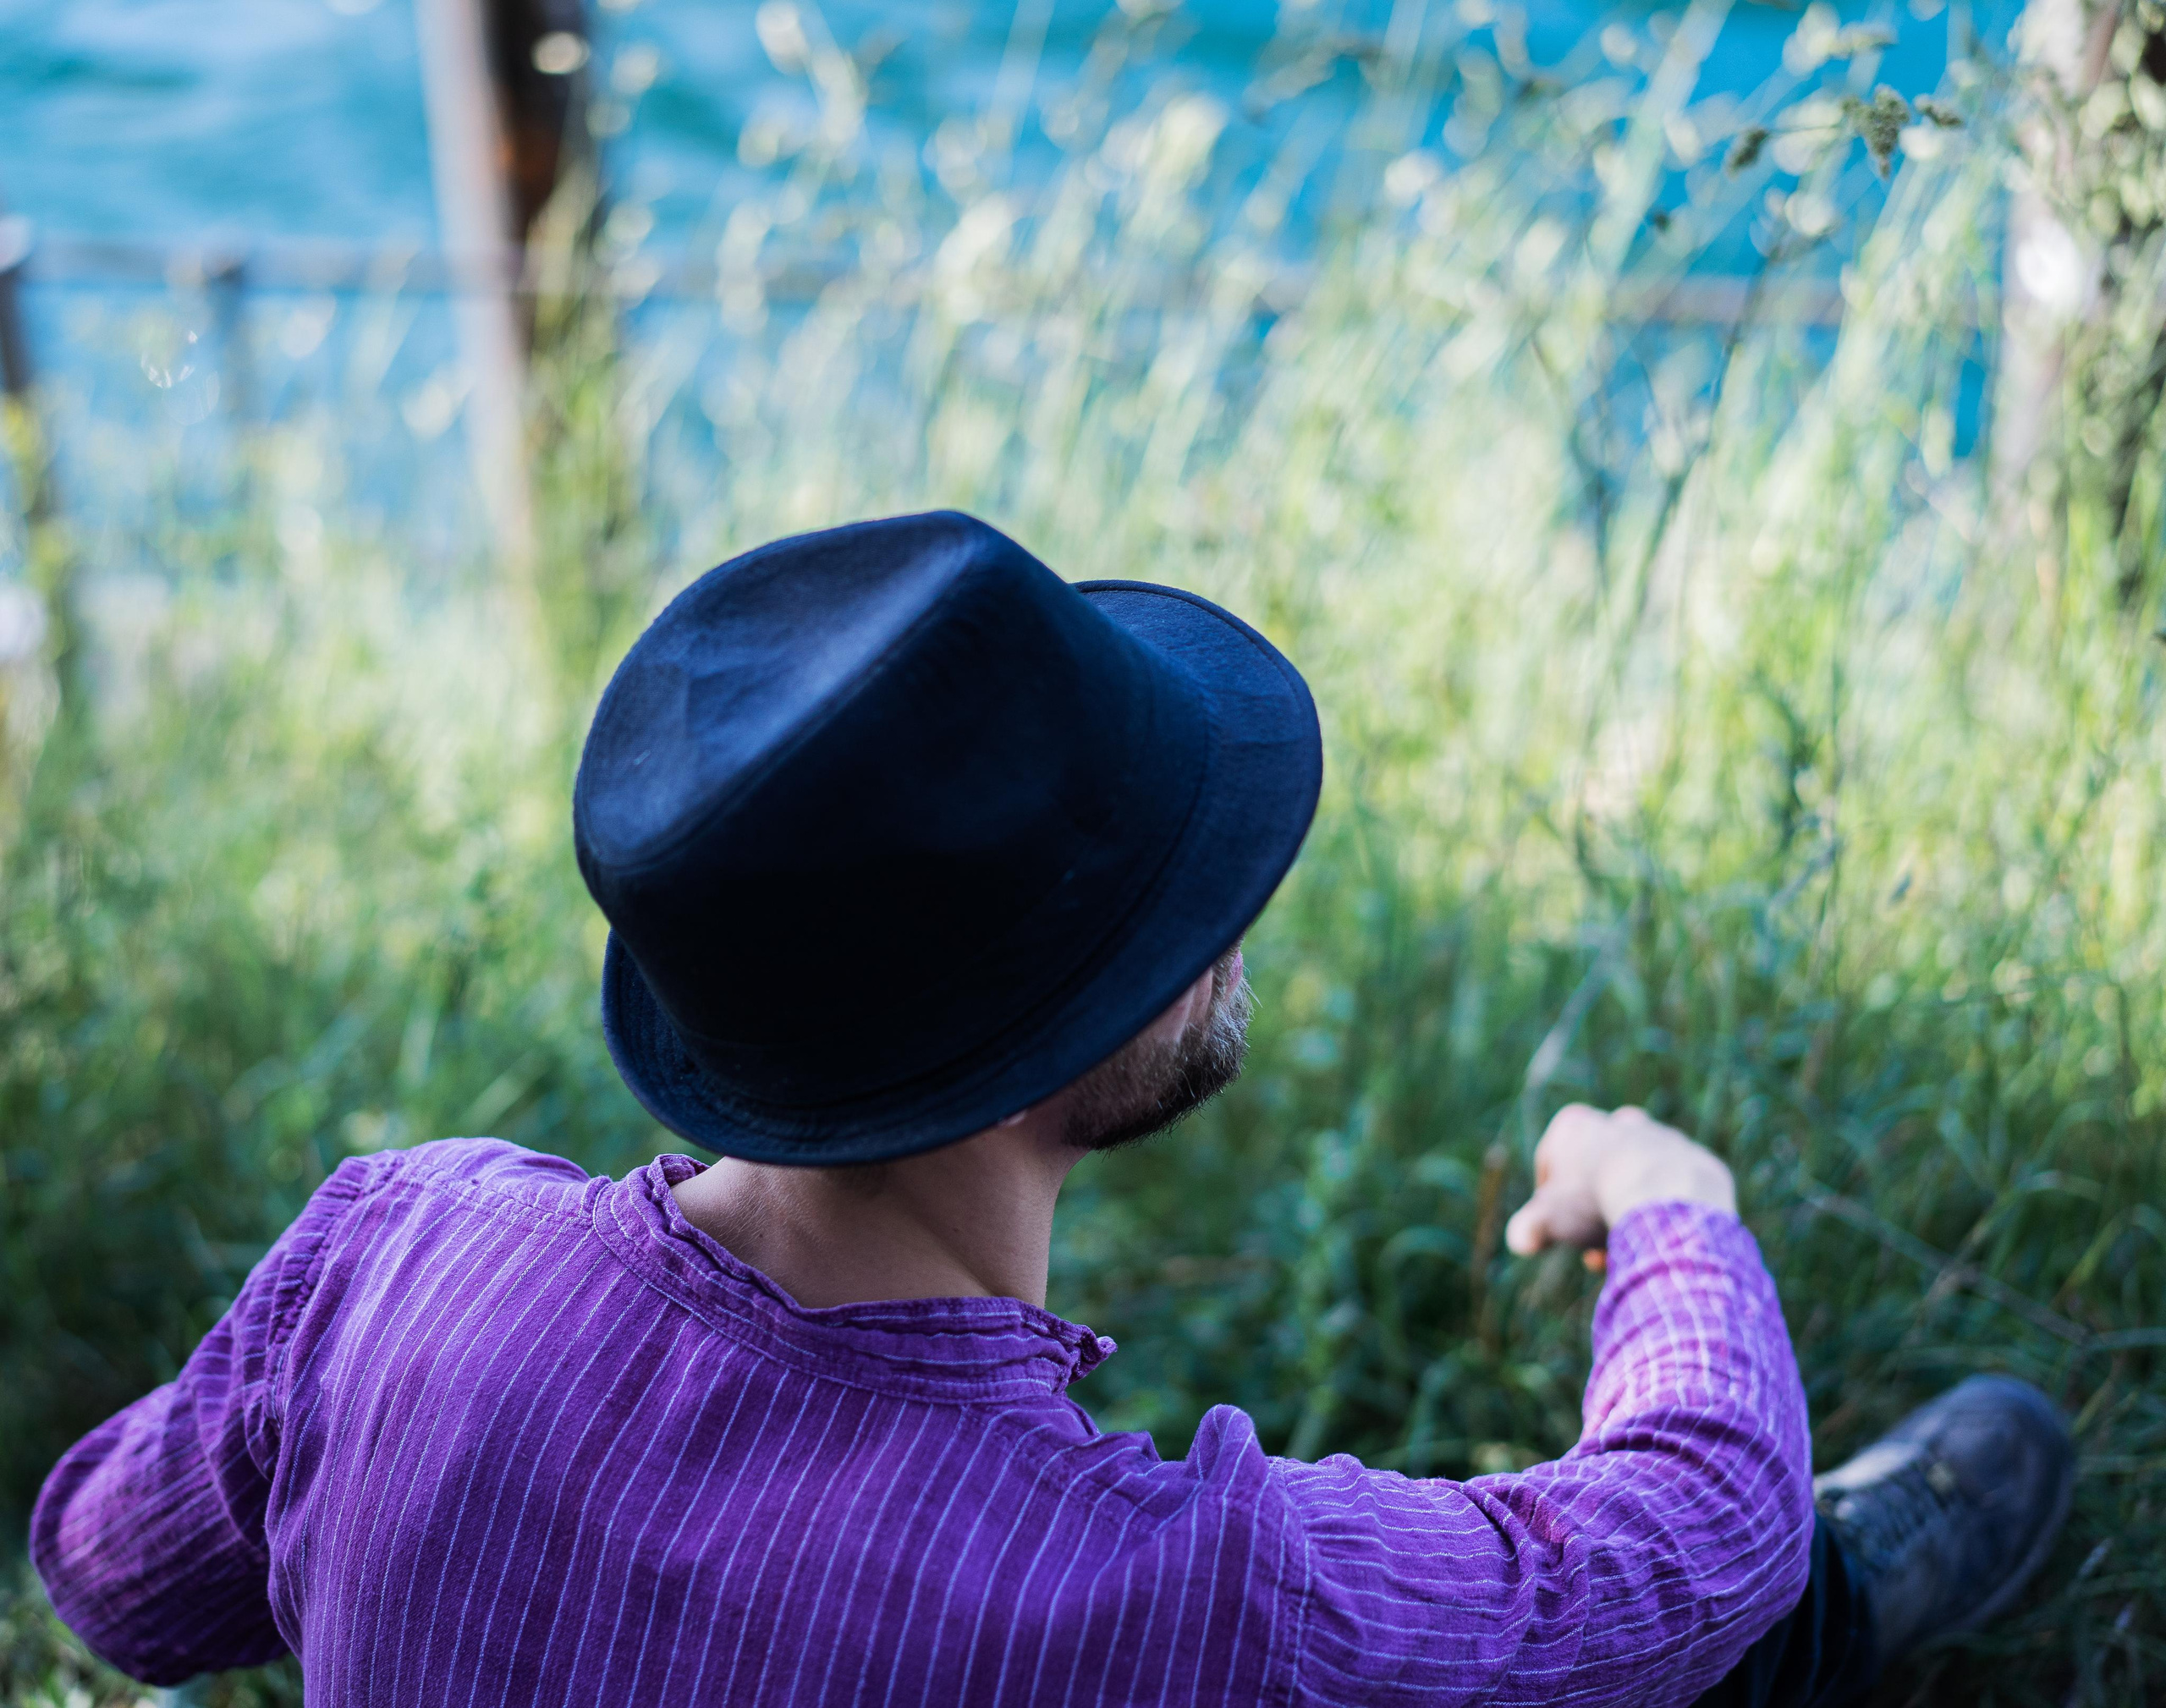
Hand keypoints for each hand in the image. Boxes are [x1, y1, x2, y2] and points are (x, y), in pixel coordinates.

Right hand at [1504, 1104, 1735, 1271]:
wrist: (1663, 1196)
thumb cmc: (1595, 1201)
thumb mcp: (1547, 1218)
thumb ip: (1528, 1227)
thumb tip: (1521, 1240)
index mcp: (1576, 1124)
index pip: (1552, 1163)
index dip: (1550, 1201)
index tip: (1557, 1231)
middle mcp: (1621, 1122)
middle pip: (1598, 1171)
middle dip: (1593, 1209)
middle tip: (1593, 1248)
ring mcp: (1662, 1138)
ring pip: (1638, 1181)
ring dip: (1628, 1213)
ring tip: (1627, 1251)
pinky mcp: (1696, 1160)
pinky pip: (1675, 1191)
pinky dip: (1665, 1214)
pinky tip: (1659, 1243)